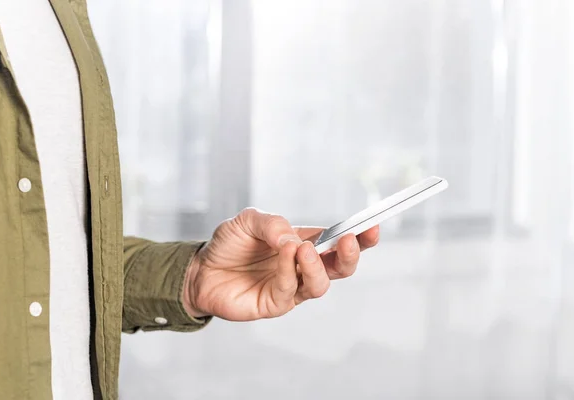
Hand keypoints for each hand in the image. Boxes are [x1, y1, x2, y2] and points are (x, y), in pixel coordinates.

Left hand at [182, 208, 379, 320]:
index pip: (338, 242)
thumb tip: (294, 240)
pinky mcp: (275, 304)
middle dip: (350, 256)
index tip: (372, 226)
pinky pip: (290, 290)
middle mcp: (303, 267)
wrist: (200, 269)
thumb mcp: (249, 220)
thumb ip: (273, 224)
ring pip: (320, 285)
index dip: (360, 237)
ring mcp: (291, 288)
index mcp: (304, 244)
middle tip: (348, 240)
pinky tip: (283, 254)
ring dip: (317, 266)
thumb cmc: (230, 243)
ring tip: (304, 250)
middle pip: (340, 268)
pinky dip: (289, 270)